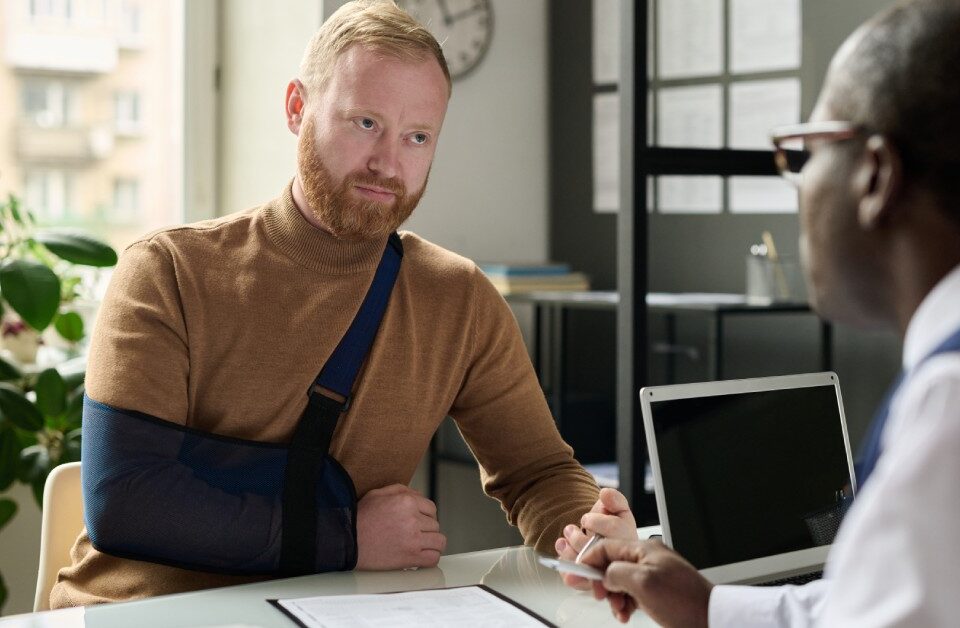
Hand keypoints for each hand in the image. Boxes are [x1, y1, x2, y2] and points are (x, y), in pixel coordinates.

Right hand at [356, 484, 446, 569]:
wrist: (346, 541)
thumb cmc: (359, 518)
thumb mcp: (378, 494)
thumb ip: (402, 490)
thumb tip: (420, 495)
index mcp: (406, 501)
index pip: (431, 508)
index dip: (425, 516)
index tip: (418, 522)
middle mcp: (412, 519)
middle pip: (435, 525)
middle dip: (426, 529)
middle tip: (413, 534)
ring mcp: (413, 539)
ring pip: (439, 541)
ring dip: (431, 544)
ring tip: (420, 546)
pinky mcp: (410, 557)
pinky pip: (433, 559)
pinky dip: (430, 558)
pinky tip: (420, 557)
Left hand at [555, 489, 636, 587]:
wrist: (602, 544)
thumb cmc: (610, 530)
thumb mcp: (616, 511)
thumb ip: (614, 501)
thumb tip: (605, 494)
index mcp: (629, 539)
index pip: (617, 529)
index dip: (598, 522)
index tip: (586, 519)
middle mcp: (621, 559)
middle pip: (601, 551)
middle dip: (580, 540)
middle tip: (569, 530)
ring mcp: (608, 575)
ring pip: (589, 570)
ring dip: (570, 555)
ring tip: (562, 543)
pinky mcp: (594, 586)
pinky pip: (581, 583)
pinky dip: (569, 575)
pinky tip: (563, 563)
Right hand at [581, 538, 712, 626]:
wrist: (711, 619)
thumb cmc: (685, 602)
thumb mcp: (643, 583)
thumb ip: (617, 572)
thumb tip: (605, 574)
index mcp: (644, 549)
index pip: (606, 547)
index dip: (589, 560)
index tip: (577, 575)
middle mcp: (648, 559)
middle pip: (611, 564)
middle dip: (603, 582)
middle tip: (602, 597)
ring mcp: (653, 574)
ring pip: (620, 581)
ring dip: (614, 596)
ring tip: (619, 610)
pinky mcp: (657, 591)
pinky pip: (632, 592)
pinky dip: (625, 603)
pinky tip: (626, 613)